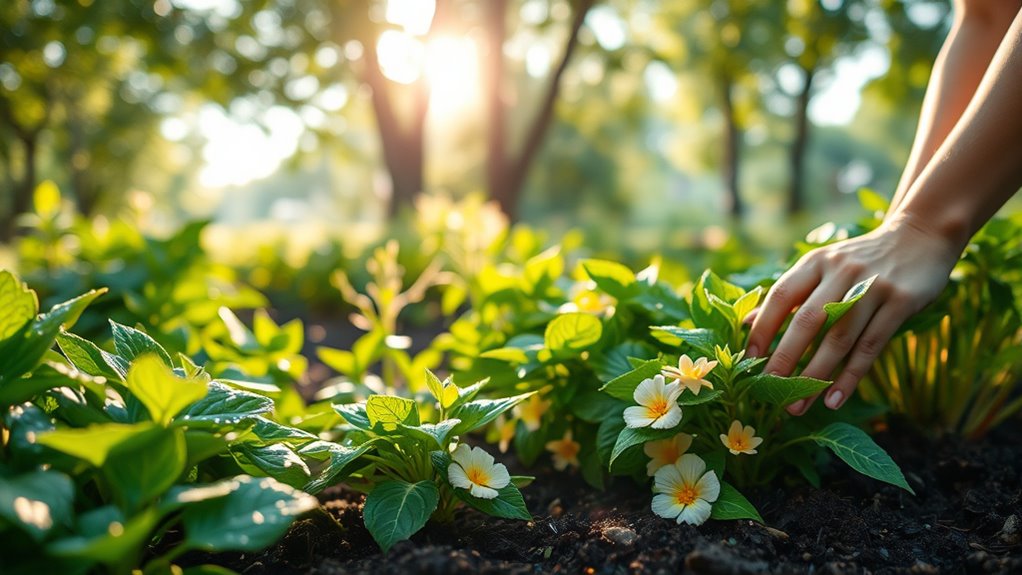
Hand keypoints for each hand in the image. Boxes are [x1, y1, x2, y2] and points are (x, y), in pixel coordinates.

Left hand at [746, 215, 962, 414]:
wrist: (920, 236)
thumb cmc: (861, 260)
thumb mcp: (823, 267)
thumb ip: (790, 294)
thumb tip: (746, 323)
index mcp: (816, 262)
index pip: (781, 296)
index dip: (763, 328)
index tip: (747, 358)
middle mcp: (841, 272)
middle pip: (807, 320)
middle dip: (785, 358)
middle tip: (769, 390)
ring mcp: (873, 287)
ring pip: (839, 338)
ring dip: (816, 376)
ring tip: (798, 406)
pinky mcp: (900, 302)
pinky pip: (870, 347)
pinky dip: (850, 377)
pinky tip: (834, 400)